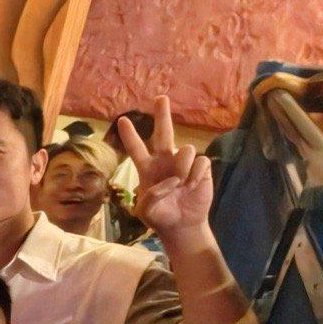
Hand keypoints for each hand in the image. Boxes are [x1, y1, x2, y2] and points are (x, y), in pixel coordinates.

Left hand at [116, 95, 213, 235]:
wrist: (181, 225)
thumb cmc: (160, 217)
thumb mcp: (145, 211)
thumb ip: (150, 197)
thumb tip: (170, 181)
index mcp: (147, 169)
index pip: (136, 149)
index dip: (130, 136)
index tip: (121, 121)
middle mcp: (165, 161)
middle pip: (163, 133)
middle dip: (162, 115)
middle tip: (161, 98)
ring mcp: (184, 162)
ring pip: (186, 151)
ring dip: (183, 168)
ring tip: (182, 185)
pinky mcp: (201, 167)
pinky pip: (201, 162)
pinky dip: (196, 175)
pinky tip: (193, 186)